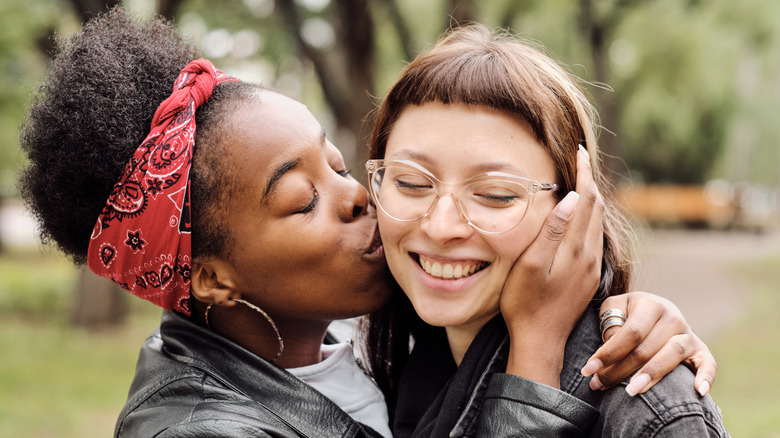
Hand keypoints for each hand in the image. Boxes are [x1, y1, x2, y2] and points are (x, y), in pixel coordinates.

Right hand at [502, 146, 603, 386]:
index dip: (584, 173)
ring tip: (581, 180)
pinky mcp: (588, 278)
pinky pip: (594, 238)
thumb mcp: (531, 265)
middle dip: (589, 181)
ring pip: (597, 222)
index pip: (586, 200)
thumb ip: (552, 231)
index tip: (580, 152)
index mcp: (576, 249)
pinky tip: (581, 217)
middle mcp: (589, 255)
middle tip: (580, 159)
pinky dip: (590, 218)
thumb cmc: (525, 303)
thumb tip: (572, 198)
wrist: (540, 341)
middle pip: (596, 208)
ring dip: (591, 198)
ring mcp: (590, 268)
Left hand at [581, 292, 716, 396]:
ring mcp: (688, 334)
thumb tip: (610, 343)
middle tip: (599, 384)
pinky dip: (706, 377)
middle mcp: (673, 317)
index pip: (631, 332)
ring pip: (672, 355)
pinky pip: (708, 363)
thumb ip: (610, 322)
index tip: (588, 369)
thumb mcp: (614, 309)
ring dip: (651, 375)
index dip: (609, 352)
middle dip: (620, 369)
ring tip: (631, 391)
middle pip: (647, 348)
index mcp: (651, 304)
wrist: (654, 311)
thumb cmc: (628, 314)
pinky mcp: (700, 350)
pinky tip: (698, 391)